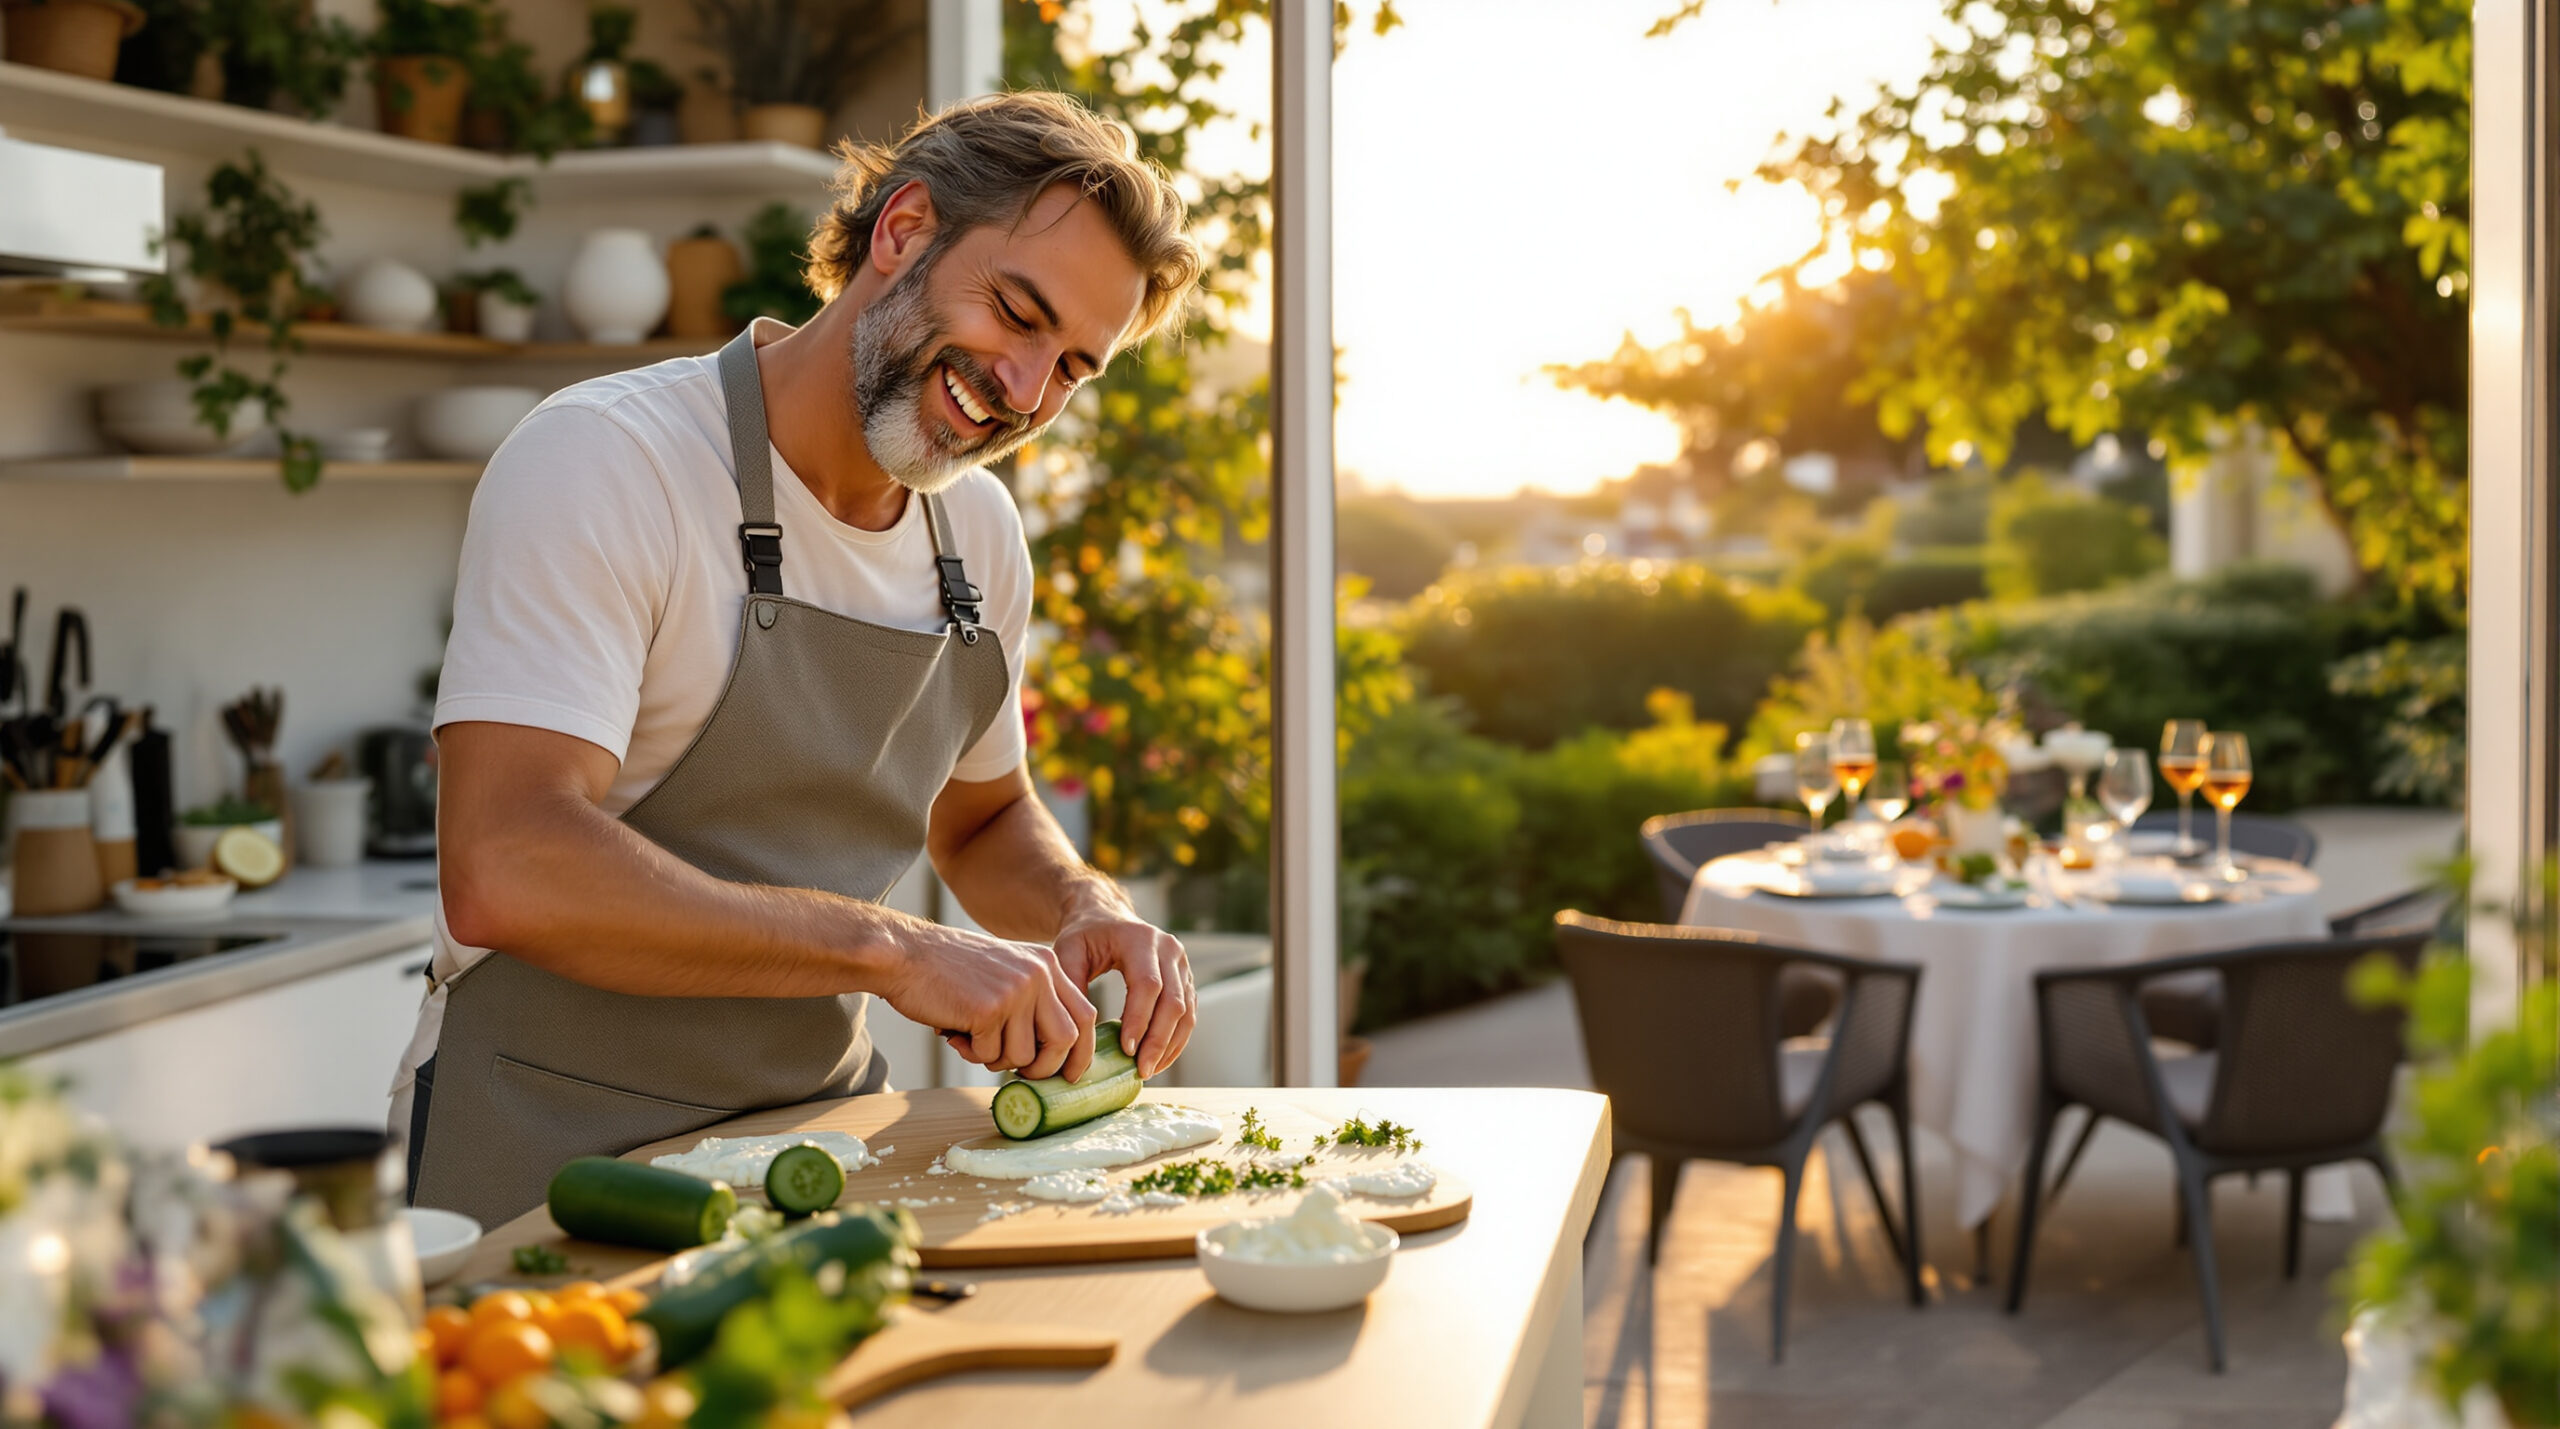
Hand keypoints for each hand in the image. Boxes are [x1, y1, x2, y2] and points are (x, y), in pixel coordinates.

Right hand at [876, 925, 1095, 1080]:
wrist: (904, 953)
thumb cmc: (949, 970)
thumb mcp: (1005, 971)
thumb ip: (1033, 1001)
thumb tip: (1055, 1055)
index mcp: (1046, 964)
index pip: (1086, 1014)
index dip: (1082, 1051)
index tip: (1071, 1075)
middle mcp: (1038, 974)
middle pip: (1066, 1039)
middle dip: (1045, 1068)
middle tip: (1020, 1074)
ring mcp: (1015, 991)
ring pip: (1024, 1055)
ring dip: (996, 1059)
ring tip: (973, 1038)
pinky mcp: (988, 1009)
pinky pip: (990, 1055)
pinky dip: (972, 1053)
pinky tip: (956, 1032)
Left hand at [1052, 903, 1194, 1078]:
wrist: (1106, 916)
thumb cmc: (1084, 936)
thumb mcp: (1068, 952)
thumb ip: (1072, 986)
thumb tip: (1080, 1032)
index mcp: (1141, 938)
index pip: (1148, 985)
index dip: (1140, 1020)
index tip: (1126, 1050)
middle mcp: (1169, 949)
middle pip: (1174, 1001)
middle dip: (1158, 1040)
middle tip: (1141, 1071)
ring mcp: (1182, 963)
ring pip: (1186, 1011)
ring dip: (1170, 1045)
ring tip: (1150, 1071)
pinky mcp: (1186, 978)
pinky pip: (1189, 1014)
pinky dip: (1176, 1040)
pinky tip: (1159, 1059)